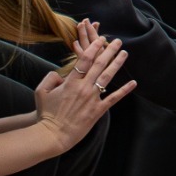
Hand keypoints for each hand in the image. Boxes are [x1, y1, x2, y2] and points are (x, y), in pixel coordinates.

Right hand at [34, 35, 134, 150]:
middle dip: (109, 51)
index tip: (101, 39)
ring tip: (125, 53)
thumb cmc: (46, 114)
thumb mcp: (41, 91)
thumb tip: (60, 73)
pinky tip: (133, 82)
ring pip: (107, 77)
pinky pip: (113, 98)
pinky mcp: (98, 110)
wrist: (53, 135)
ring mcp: (92, 99)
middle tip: (118, 41)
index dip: (94, 48)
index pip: (84, 60)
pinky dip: (124, 90)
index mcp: (70, 82)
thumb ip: (50, 77)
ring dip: (117, 64)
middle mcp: (83, 88)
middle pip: (99, 65)